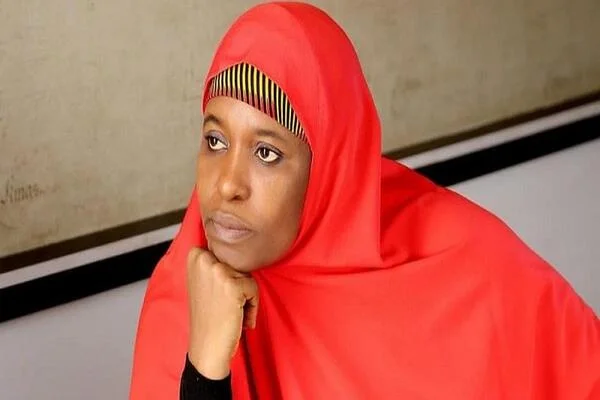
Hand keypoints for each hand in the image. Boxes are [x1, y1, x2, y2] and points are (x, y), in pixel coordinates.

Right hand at [186, 247, 258, 379]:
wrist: (206, 346)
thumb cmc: (209, 316)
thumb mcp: (203, 281)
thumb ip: (214, 261)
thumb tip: (238, 241)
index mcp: (195, 254)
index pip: (229, 253)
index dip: (229, 277)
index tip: (217, 293)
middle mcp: (204, 259)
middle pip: (240, 264)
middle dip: (239, 286)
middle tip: (223, 305)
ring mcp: (218, 271)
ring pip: (248, 276)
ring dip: (245, 297)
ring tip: (229, 312)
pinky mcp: (232, 285)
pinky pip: (254, 289)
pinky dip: (252, 306)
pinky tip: (237, 318)